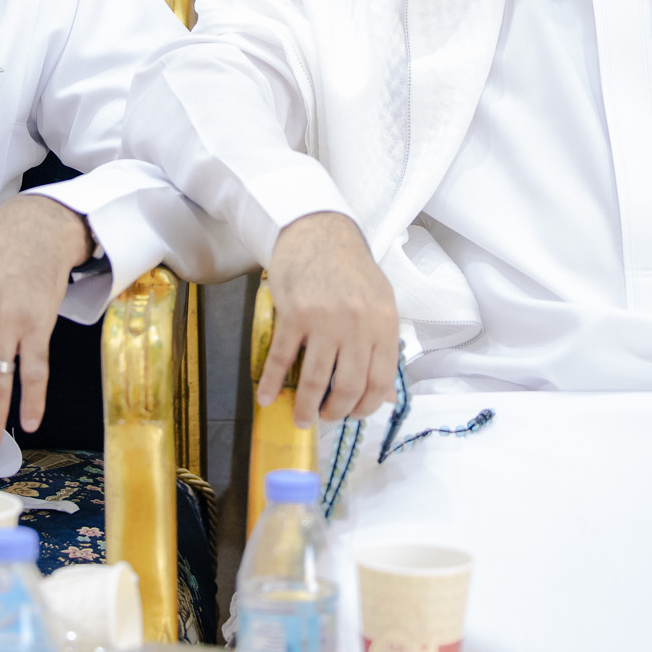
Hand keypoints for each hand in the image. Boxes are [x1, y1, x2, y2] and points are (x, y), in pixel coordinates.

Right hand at [255, 211, 398, 427]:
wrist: (319, 233)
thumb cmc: (351, 270)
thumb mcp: (379, 304)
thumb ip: (382, 347)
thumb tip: (385, 395)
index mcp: (384, 325)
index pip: (381, 381)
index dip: (367, 407)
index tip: (354, 414)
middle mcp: (357, 326)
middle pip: (349, 386)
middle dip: (336, 411)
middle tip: (326, 417)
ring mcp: (325, 321)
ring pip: (316, 379)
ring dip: (306, 407)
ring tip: (301, 418)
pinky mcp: (294, 315)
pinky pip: (282, 358)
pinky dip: (272, 382)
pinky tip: (266, 397)